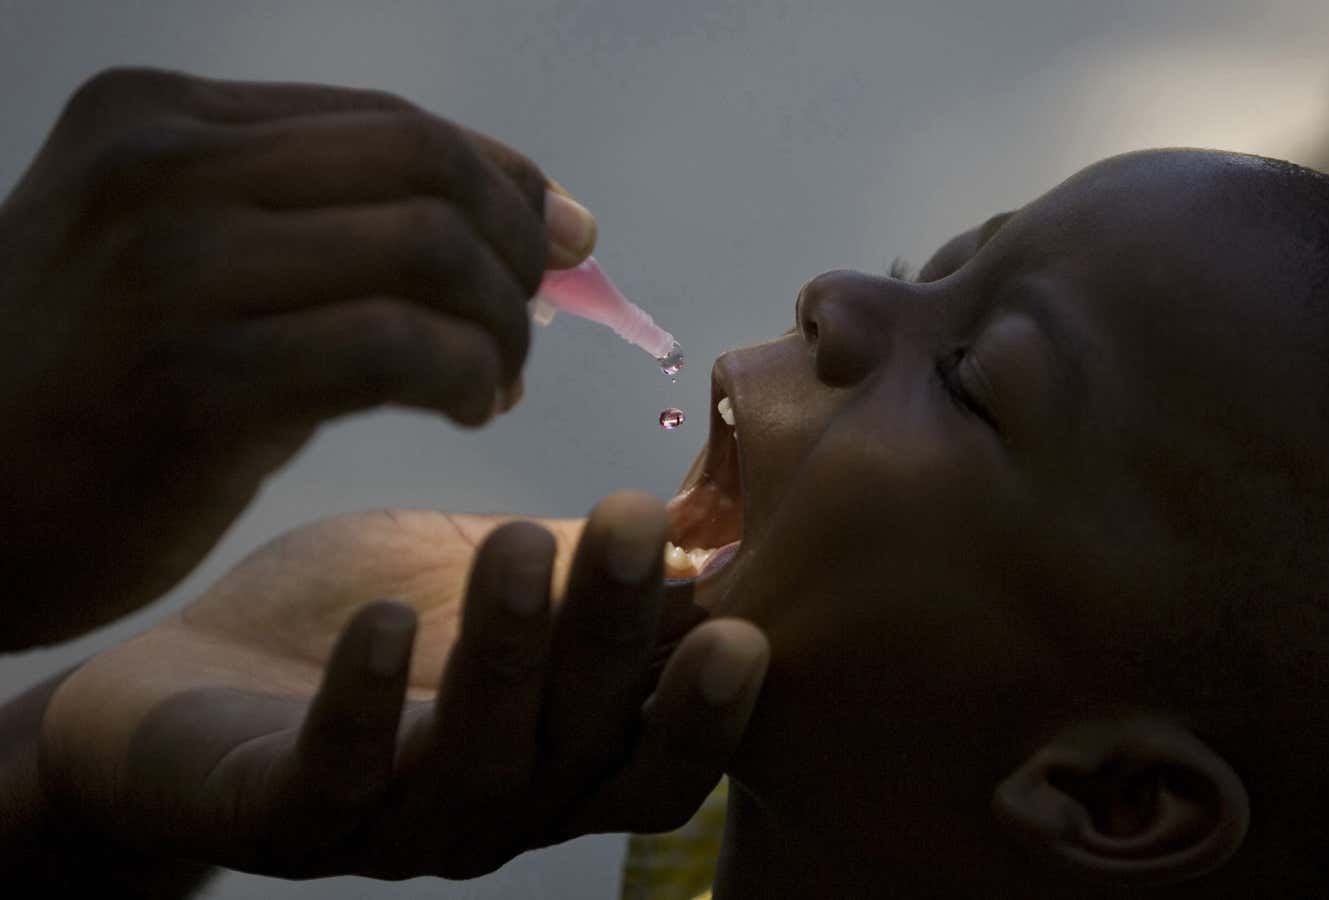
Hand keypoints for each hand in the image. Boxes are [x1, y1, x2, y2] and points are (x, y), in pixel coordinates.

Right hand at [0, 67, 597, 647]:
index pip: (390, 121)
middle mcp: (160, 166)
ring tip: (495, 378)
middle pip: (424, 163)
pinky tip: (467, 406)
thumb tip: (527, 218)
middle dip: (514, 242)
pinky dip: (467, 375)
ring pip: (426, 246)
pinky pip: (397, 349)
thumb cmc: (84, 392)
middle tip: (530, 318)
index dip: (501, 176)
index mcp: (157, 118)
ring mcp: (172, 266)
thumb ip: (321, 225)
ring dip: (498, 320)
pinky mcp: (196, 380)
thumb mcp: (177, 262)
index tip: (560, 236)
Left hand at [38, 493, 766, 879]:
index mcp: (557, 764)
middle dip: (612, 637)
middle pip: (579, 749)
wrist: (180, 690)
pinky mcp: (284, 818)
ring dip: (507, 655)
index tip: (745, 626)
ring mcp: (391, 826)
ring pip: (475, 764)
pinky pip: (334, 777)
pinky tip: (384, 623)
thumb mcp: (490, 581)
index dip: (706, 716)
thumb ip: (585, 569)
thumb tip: (713, 518)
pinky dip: (365, 702)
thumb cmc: (363, 628)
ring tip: (518, 545)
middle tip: (630, 519)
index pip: (655, 763)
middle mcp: (495, 812)